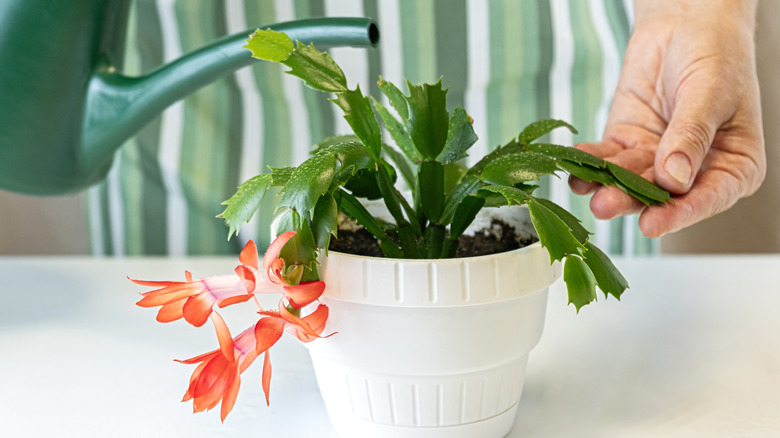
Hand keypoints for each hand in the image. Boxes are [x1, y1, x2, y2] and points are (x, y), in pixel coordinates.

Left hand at [569, 0, 764, 237]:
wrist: (686, 24)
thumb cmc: (716, 55)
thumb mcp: (711, 93)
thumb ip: (691, 136)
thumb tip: (675, 178)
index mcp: (733, 165)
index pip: (708, 198)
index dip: (679, 214)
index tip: (653, 224)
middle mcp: (693, 171)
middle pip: (661, 194)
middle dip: (631, 201)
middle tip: (607, 206)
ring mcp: (656, 159)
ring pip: (629, 180)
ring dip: (607, 185)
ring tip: (590, 189)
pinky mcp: (626, 143)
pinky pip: (606, 157)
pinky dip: (589, 162)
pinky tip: (577, 168)